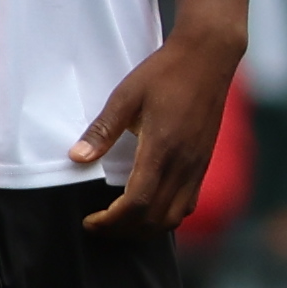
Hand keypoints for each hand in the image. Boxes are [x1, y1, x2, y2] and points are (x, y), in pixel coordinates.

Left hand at [71, 27, 241, 238]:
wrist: (210, 57)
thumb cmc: (165, 73)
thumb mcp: (126, 96)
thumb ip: (103, 130)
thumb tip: (76, 158)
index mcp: (162, 148)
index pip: (137, 203)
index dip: (111, 221)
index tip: (90, 220)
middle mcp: (184, 163)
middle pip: (155, 218)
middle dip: (123, 231)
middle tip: (99, 225)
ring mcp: (198, 164)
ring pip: (175, 217)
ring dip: (145, 228)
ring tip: (121, 221)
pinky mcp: (204, 161)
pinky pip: (187, 203)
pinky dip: (165, 216)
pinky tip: (148, 206)